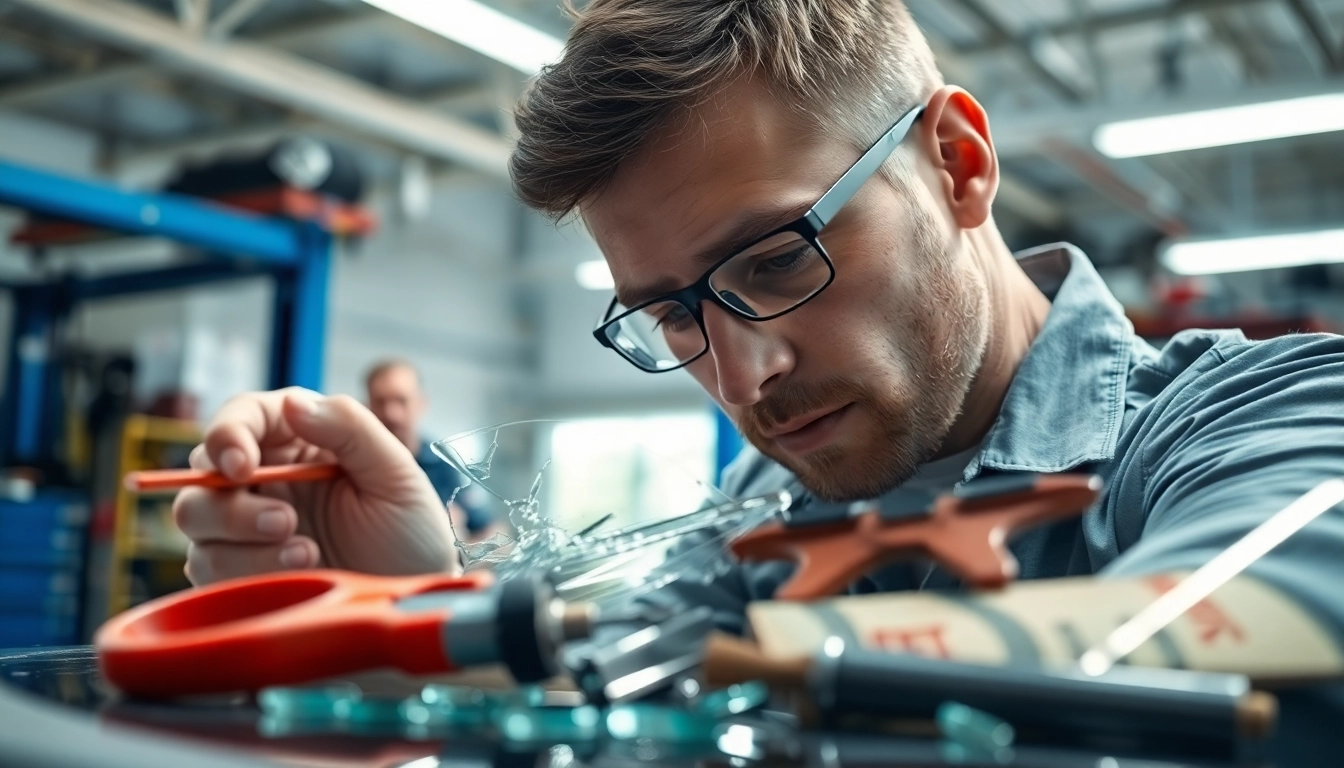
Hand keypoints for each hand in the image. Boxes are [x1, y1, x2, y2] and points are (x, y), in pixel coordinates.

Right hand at [173, 387, 457, 584]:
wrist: (409, 599)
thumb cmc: (409, 531)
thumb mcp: (394, 473)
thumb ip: (348, 428)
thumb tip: (293, 403)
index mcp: (298, 439)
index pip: (241, 418)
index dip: (228, 435)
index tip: (242, 466)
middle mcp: (264, 478)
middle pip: (201, 475)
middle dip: (234, 504)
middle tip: (286, 523)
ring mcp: (245, 527)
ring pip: (196, 522)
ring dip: (243, 543)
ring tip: (308, 554)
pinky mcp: (239, 572)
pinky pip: (207, 569)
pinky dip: (245, 574)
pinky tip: (298, 576)